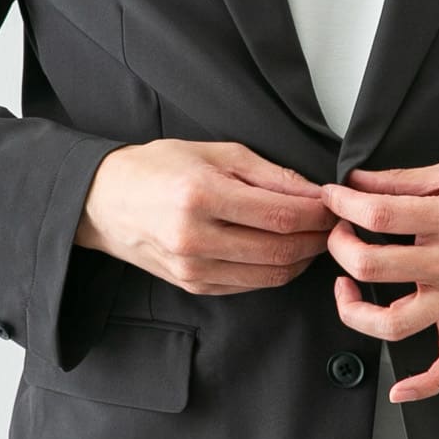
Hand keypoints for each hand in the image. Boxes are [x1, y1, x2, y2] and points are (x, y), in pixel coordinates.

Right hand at [77, 140, 338, 292]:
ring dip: (302, 259)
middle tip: (333, 224)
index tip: (334, 205)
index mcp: (201, 197)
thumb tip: (315, 193)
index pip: (281, 215)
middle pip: (281, 250)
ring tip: (314, 237)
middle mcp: (196, 238)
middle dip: (317, 239)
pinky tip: (284, 251)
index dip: (318, 214)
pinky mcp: (193, 286)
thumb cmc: (158, 167)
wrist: (103, 200)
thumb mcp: (216, 152)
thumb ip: (270, 174)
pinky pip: (250, 285)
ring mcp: (193, 269)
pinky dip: (275, 270)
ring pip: (270, 275)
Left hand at [319, 159, 438, 403]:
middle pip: (373, 266)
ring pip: (394, 323)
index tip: (334, 196)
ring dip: (355, 311)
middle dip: (340, 245)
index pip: (378, 214)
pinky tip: (398, 388)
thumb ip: (407, 179)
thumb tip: (361, 182)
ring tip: (345, 287)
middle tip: (340, 230)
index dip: (344, 203)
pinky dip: (422, 384)